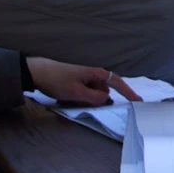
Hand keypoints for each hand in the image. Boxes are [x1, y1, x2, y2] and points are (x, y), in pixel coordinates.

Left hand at [26, 57, 141, 105]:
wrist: (35, 71)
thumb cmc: (56, 79)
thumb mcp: (76, 93)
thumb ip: (95, 98)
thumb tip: (107, 100)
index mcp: (96, 72)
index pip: (118, 82)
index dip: (128, 92)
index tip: (138, 101)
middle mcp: (92, 72)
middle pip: (102, 91)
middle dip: (95, 99)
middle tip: (77, 101)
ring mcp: (84, 75)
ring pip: (92, 93)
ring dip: (84, 98)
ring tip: (67, 97)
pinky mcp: (76, 78)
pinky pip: (83, 91)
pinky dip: (77, 96)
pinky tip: (64, 95)